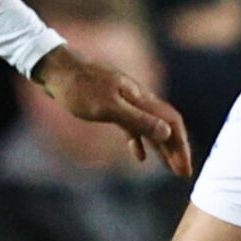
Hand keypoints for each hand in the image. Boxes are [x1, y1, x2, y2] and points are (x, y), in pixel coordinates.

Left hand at [33, 42, 192, 177]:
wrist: (55, 67)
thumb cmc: (78, 87)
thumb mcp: (108, 107)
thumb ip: (137, 120)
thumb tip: (167, 133)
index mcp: (140, 98)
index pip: (171, 122)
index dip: (181, 146)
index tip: (185, 168)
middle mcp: (137, 99)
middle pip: (164, 126)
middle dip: (175, 150)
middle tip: (183, 174)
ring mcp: (123, 102)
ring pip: (149, 128)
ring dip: (161, 148)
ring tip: (169, 168)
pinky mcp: (109, 105)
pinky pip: (131, 127)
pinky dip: (138, 141)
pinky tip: (139, 156)